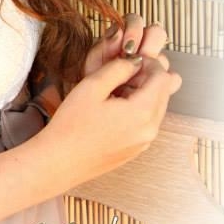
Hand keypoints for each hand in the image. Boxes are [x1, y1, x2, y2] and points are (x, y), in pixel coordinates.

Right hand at [31, 22, 181, 194]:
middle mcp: (150, 130)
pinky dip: (137, 109)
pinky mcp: (136, 149)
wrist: (59, 162)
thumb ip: (118, 67)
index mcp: (143, 113)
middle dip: (147, 77)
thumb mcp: (92, 86)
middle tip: (120, 74)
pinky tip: (112, 108)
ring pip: (157, 106)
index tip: (129, 60)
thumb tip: (134, 62)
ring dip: (142, 93)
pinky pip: (147, 121)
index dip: (148, 63)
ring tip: (113, 91)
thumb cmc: (71, 127)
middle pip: (164, 92)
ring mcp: (144, 142)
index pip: (163, 77)